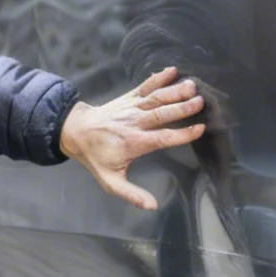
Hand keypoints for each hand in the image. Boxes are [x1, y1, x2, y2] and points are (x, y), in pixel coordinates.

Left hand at [60, 67, 205, 209]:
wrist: (75, 132)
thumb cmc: (96, 157)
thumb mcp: (110, 181)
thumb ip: (131, 194)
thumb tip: (153, 206)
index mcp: (134, 142)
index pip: (162, 138)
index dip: (182, 134)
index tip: (200, 128)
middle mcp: (134, 122)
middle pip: (161, 113)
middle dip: (181, 107)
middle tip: (200, 101)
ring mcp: (131, 107)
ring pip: (155, 98)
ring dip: (174, 91)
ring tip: (192, 85)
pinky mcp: (128, 97)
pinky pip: (145, 86)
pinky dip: (158, 77)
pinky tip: (172, 70)